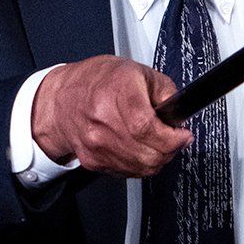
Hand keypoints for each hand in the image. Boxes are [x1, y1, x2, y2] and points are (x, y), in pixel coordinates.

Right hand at [31, 55, 192, 176]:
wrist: (61, 100)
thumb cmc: (99, 81)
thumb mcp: (139, 71)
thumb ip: (166, 91)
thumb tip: (180, 112)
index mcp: (117, 94)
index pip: (148, 127)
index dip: (172, 137)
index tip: (182, 134)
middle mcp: (103, 122)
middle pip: (148, 153)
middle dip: (171, 149)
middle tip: (176, 139)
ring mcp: (97, 145)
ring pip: (141, 167)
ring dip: (159, 159)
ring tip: (160, 143)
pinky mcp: (93, 161)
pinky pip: (128, 172)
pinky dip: (141, 164)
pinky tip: (142, 149)